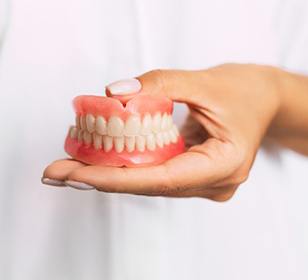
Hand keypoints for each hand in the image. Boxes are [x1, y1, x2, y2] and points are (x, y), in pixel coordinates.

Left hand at [42, 64, 282, 200]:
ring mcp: (204, 183)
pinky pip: (156, 174)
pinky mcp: (194, 175)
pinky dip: (128, 166)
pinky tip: (101, 159)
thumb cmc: (244, 91)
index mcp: (224, 165)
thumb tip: (114, 93)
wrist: (263, 100)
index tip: (74, 175)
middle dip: (102, 178)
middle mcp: (213, 183)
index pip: (162, 180)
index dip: (115, 179)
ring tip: (70, 164)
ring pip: (150, 183)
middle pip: (150, 185)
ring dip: (111, 172)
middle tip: (57, 171)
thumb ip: (159, 84)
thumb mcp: (204, 80)